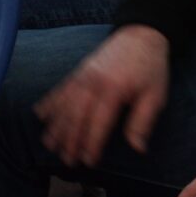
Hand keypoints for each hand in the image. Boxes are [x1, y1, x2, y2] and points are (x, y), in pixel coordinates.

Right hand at [35, 25, 171, 167]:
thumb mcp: (155, 95)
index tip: (87, 161)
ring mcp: (82, 76)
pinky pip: (60, 89)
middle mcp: (92, 83)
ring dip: (56, 126)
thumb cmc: (151, 68)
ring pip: (64, 105)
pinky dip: (49, 103)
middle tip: (65, 160)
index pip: (99, 122)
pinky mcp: (78, 72)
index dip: (92, 143)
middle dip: (70, 140)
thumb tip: (137, 148)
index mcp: (113, 90)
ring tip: (49, 144)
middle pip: (76, 116)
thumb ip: (143, 121)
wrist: (140, 35)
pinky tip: (40, 115)